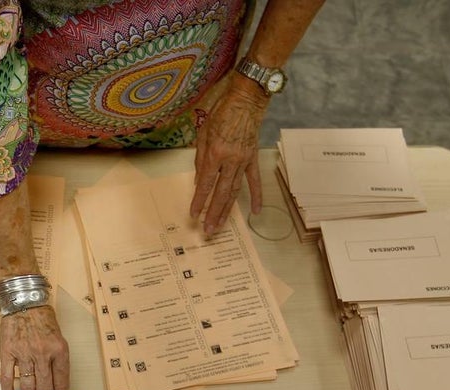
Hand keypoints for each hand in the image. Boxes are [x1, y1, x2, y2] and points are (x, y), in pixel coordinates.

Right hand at [0, 306, 69, 389]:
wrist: (23, 301)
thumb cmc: (42, 318)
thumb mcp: (58, 338)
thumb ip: (58, 359)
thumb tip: (54, 383)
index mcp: (59, 351)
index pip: (61, 383)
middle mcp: (43, 354)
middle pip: (45, 389)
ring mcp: (24, 354)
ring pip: (28, 387)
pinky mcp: (7, 353)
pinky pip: (7, 379)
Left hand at [190, 75, 267, 234]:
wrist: (247, 99)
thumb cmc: (222, 112)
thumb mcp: (203, 132)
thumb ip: (200, 158)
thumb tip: (200, 181)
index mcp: (215, 153)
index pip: (205, 184)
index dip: (199, 201)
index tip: (194, 215)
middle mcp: (230, 160)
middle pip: (221, 193)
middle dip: (213, 213)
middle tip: (208, 230)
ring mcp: (244, 161)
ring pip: (235, 191)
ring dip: (227, 210)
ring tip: (221, 226)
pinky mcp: (253, 159)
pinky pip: (255, 181)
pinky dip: (256, 197)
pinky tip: (256, 211)